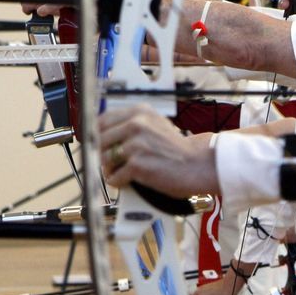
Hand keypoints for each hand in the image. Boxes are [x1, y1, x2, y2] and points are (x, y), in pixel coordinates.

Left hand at [99, 105, 217, 194]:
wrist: (198, 164)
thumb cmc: (178, 149)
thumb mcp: (156, 124)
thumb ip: (132, 124)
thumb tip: (104, 132)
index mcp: (139, 112)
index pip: (102, 121)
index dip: (97, 135)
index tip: (97, 144)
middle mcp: (135, 125)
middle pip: (100, 141)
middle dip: (103, 154)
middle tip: (111, 162)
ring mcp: (135, 145)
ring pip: (104, 159)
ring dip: (110, 169)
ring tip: (121, 172)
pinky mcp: (136, 165)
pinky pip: (114, 176)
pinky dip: (118, 182)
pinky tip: (128, 181)